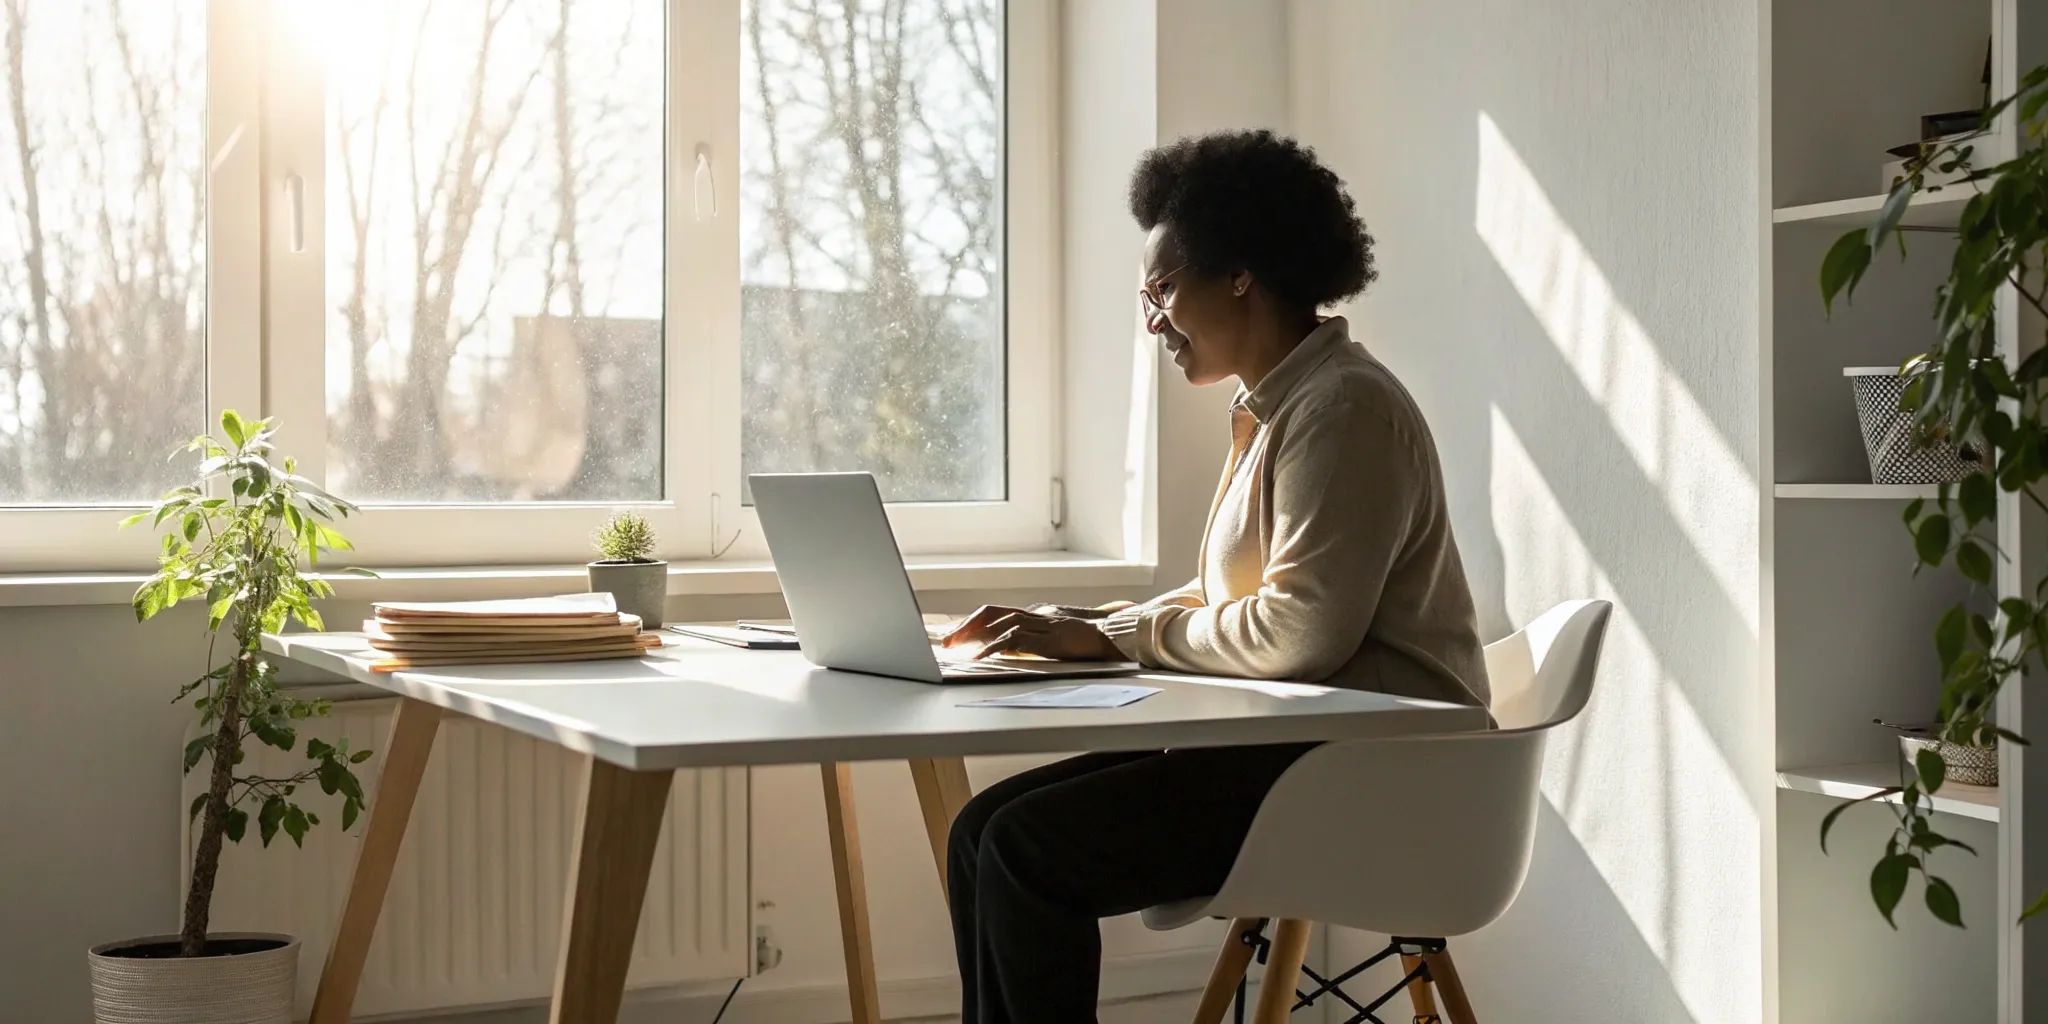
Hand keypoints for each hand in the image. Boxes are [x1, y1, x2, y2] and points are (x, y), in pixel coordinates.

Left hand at [969, 614, 1124, 661]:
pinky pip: (1016, 640)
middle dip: (967, 627)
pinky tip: (982, 657)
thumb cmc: (1092, 640)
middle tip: (947, 641)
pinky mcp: (1051, 638)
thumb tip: (1010, 651)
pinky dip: (995, 648)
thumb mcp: (1058, 639)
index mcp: (1038, 613)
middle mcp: (1037, 614)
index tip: (956, 635)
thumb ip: (1036, 642)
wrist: (1119, 636)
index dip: (975, 623)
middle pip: (993, 614)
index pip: (998, 613)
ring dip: (975, 637)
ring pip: (1000, 624)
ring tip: (957, 650)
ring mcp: (1044, 624)